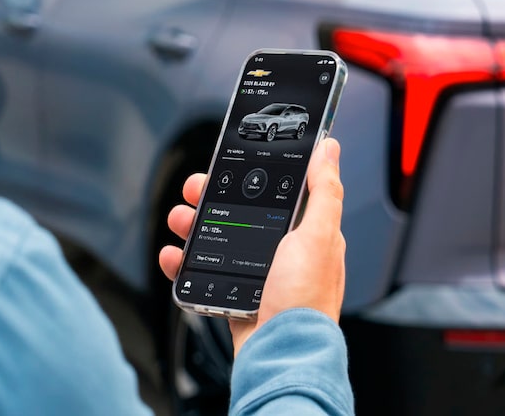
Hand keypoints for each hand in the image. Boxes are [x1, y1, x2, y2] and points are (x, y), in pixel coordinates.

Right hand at [158, 138, 345, 354]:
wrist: (280, 355)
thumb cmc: (305, 301)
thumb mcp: (318, 237)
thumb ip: (324, 191)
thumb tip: (331, 149)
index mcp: (306, 236)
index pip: (276, 194)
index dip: (250, 176)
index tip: (225, 165)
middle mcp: (283, 255)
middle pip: (240, 214)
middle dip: (211, 199)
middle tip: (193, 193)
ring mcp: (257, 277)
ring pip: (218, 240)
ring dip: (193, 226)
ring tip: (180, 221)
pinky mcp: (235, 297)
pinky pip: (204, 275)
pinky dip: (183, 264)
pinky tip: (173, 257)